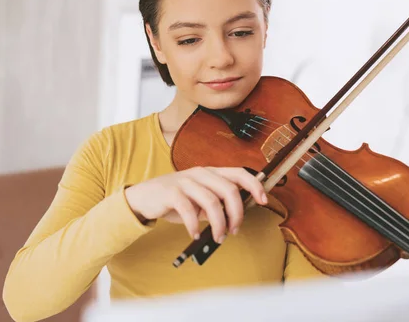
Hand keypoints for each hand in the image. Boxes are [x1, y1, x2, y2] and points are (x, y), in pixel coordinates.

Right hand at [124, 166, 267, 242]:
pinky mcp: (171, 192)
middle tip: (234, 230)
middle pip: (229, 189)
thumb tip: (236, 215)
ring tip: (218, 236)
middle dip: (237, 213)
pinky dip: (195, 226)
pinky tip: (195, 234)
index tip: (263, 200)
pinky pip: (189, 210)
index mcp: (210, 172)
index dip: (254, 185)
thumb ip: (217, 203)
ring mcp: (185, 181)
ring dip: (219, 223)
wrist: (144, 197)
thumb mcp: (199, 199)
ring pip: (211, 201)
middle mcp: (200, 173)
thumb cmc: (175, 199)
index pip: (238, 172)